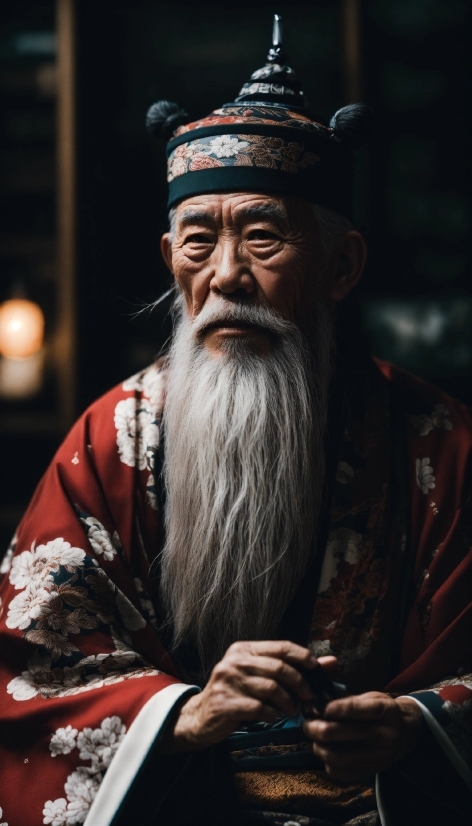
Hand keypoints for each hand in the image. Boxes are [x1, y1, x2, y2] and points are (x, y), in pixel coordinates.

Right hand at [160, 640, 335, 752]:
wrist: (200, 717)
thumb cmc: (236, 694)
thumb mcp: (259, 676)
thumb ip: (293, 667)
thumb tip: (331, 662)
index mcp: (243, 649)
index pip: (281, 646)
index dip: (303, 656)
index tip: (316, 669)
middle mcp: (234, 661)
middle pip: (278, 668)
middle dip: (300, 683)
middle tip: (309, 697)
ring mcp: (227, 681)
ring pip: (271, 688)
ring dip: (288, 702)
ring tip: (292, 710)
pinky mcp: (225, 702)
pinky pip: (259, 708)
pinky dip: (272, 714)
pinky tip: (273, 716)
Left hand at [303, 691, 424, 781]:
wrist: (402, 734)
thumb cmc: (380, 711)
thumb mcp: (370, 697)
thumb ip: (347, 700)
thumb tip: (315, 704)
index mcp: (385, 710)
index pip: (359, 709)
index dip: (337, 709)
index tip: (322, 707)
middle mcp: (384, 736)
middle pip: (342, 734)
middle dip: (317, 728)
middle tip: (307, 723)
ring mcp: (378, 758)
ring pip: (337, 757)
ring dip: (318, 746)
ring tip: (314, 737)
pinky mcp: (371, 772)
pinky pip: (340, 772)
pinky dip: (326, 761)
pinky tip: (326, 750)